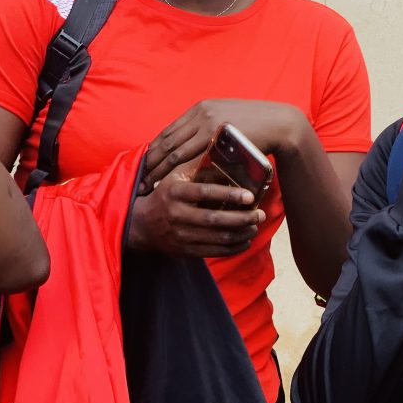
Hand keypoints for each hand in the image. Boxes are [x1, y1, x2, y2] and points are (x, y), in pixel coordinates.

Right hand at [128, 161, 265, 256]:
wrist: (142, 225)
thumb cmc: (165, 195)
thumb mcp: (174, 177)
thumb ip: (195, 167)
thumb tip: (222, 150)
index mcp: (175, 192)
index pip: (204, 193)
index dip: (228, 194)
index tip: (249, 195)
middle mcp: (177, 215)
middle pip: (215, 219)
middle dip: (242, 218)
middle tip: (260, 214)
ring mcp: (181, 235)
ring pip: (217, 238)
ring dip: (241, 233)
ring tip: (255, 226)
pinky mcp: (185, 251)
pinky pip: (214, 252)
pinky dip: (233, 248)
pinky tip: (246, 240)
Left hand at [141, 99, 303, 192]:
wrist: (279, 124)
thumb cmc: (257, 125)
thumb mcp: (229, 119)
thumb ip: (210, 128)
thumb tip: (196, 143)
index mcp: (200, 107)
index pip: (169, 131)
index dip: (154, 150)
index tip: (144, 166)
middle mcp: (200, 112)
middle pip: (167, 140)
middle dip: (151, 162)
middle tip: (139, 180)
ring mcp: (207, 123)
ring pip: (174, 150)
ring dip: (159, 169)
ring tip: (148, 185)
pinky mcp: (216, 136)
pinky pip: (190, 156)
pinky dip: (177, 170)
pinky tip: (171, 182)